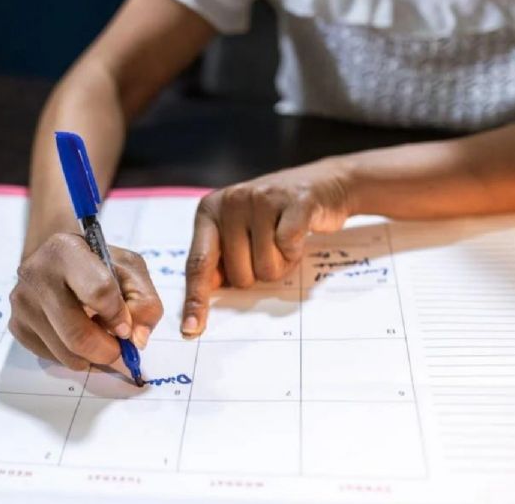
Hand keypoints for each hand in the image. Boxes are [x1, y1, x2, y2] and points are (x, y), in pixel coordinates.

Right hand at [9, 233, 163, 372]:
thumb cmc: (97, 264)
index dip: (119, 316)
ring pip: (65, 353)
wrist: (57, 259)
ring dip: (92, 357)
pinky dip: (73, 357)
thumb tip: (137, 339)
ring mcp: (22, 302)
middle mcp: (36, 274)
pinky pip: (52, 358)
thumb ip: (144, 302)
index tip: (126, 325)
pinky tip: (77, 336)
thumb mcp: (129, 269)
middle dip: (107, 350)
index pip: (99, 292)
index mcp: (66, 251)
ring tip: (99, 338)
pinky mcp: (16, 325)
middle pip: (77, 334)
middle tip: (119, 349)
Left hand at [181, 159, 353, 336]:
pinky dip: (296, 252)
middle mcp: (230, 201)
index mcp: (209, 211)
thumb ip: (218, 260)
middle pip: (239, 275)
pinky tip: (298, 235)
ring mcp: (261, 198)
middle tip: (270, 248)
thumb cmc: (274, 218)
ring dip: (282, 264)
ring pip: (266, 267)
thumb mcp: (238, 232)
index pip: (198, 264)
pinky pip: (288, 247)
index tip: (191, 330)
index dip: (196, 299)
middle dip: (259, 273)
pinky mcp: (295, 200)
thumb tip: (199, 305)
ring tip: (284, 240)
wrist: (322, 184)